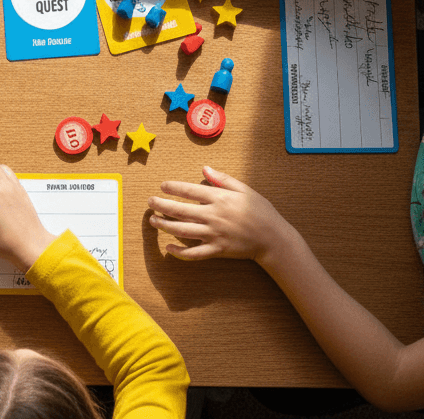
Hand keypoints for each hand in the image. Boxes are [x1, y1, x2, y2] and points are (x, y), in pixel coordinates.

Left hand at [148, 166, 291, 265]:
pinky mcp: (217, 250)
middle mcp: (213, 216)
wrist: (273, 238)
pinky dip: (180, 253)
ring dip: (165, 226)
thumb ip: (223, 179)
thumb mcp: (244, 189)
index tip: (162, 186)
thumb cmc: (260, 210)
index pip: (190, 191)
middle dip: (162, 206)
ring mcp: (214, 234)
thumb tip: (204, 168)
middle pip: (181, 210)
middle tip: (150, 202)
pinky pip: (194, 253)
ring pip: (183, 231)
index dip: (173, 187)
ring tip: (153, 221)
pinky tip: (169, 248)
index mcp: (219, 198)